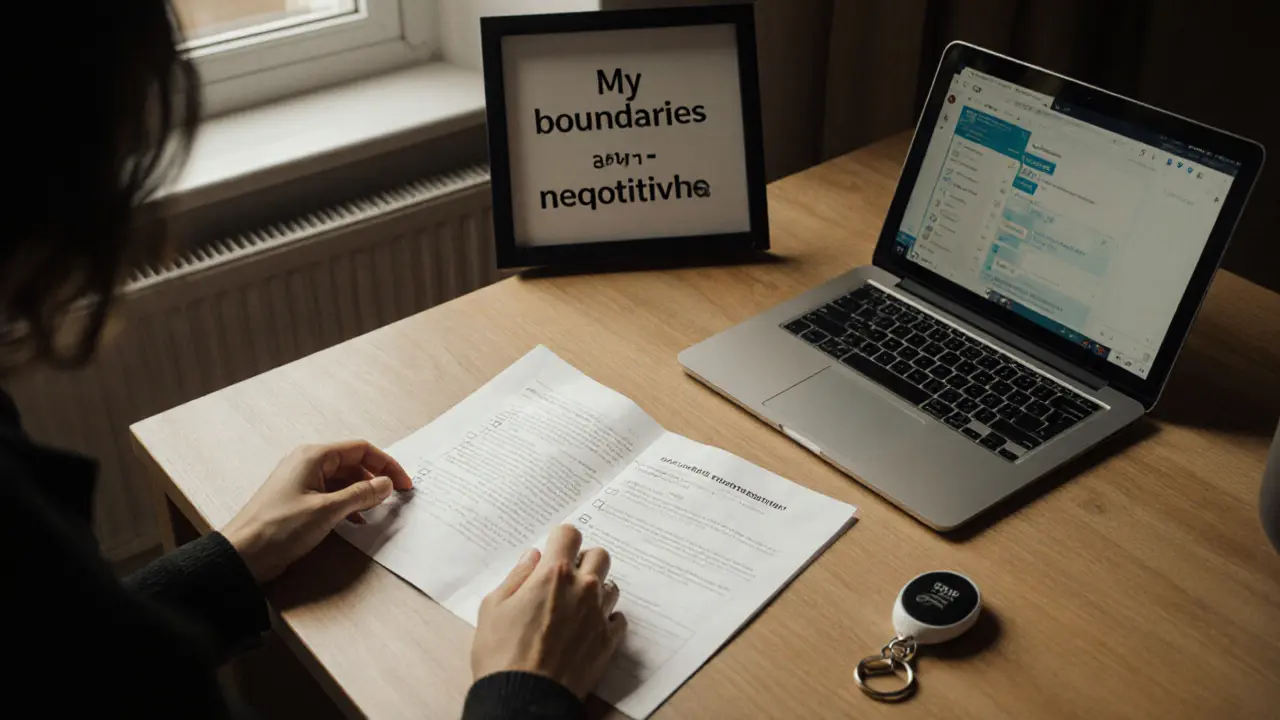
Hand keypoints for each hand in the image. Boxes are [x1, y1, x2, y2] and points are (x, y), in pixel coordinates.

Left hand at [223, 440, 412, 582]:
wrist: (242, 555)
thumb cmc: (281, 528)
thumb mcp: (327, 511)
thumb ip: (361, 495)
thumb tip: (387, 484)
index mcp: (314, 457)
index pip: (361, 449)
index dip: (387, 464)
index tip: (404, 484)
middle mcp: (308, 463)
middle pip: (353, 463)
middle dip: (376, 479)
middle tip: (395, 499)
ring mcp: (302, 481)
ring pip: (343, 480)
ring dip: (362, 493)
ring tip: (377, 511)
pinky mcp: (299, 500)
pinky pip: (332, 494)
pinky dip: (348, 504)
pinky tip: (356, 521)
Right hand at [472, 524, 626, 697]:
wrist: (524, 697)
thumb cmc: (501, 654)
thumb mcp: (493, 607)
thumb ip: (516, 576)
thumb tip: (532, 558)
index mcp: (553, 574)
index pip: (570, 533)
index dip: (560, 539)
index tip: (553, 550)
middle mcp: (582, 588)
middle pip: (599, 554)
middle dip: (583, 560)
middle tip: (565, 578)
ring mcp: (599, 615)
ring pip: (611, 585)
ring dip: (596, 589)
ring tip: (575, 605)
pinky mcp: (608, 641)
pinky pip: (618, 618)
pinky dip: (605, 618)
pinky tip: (587, 628)